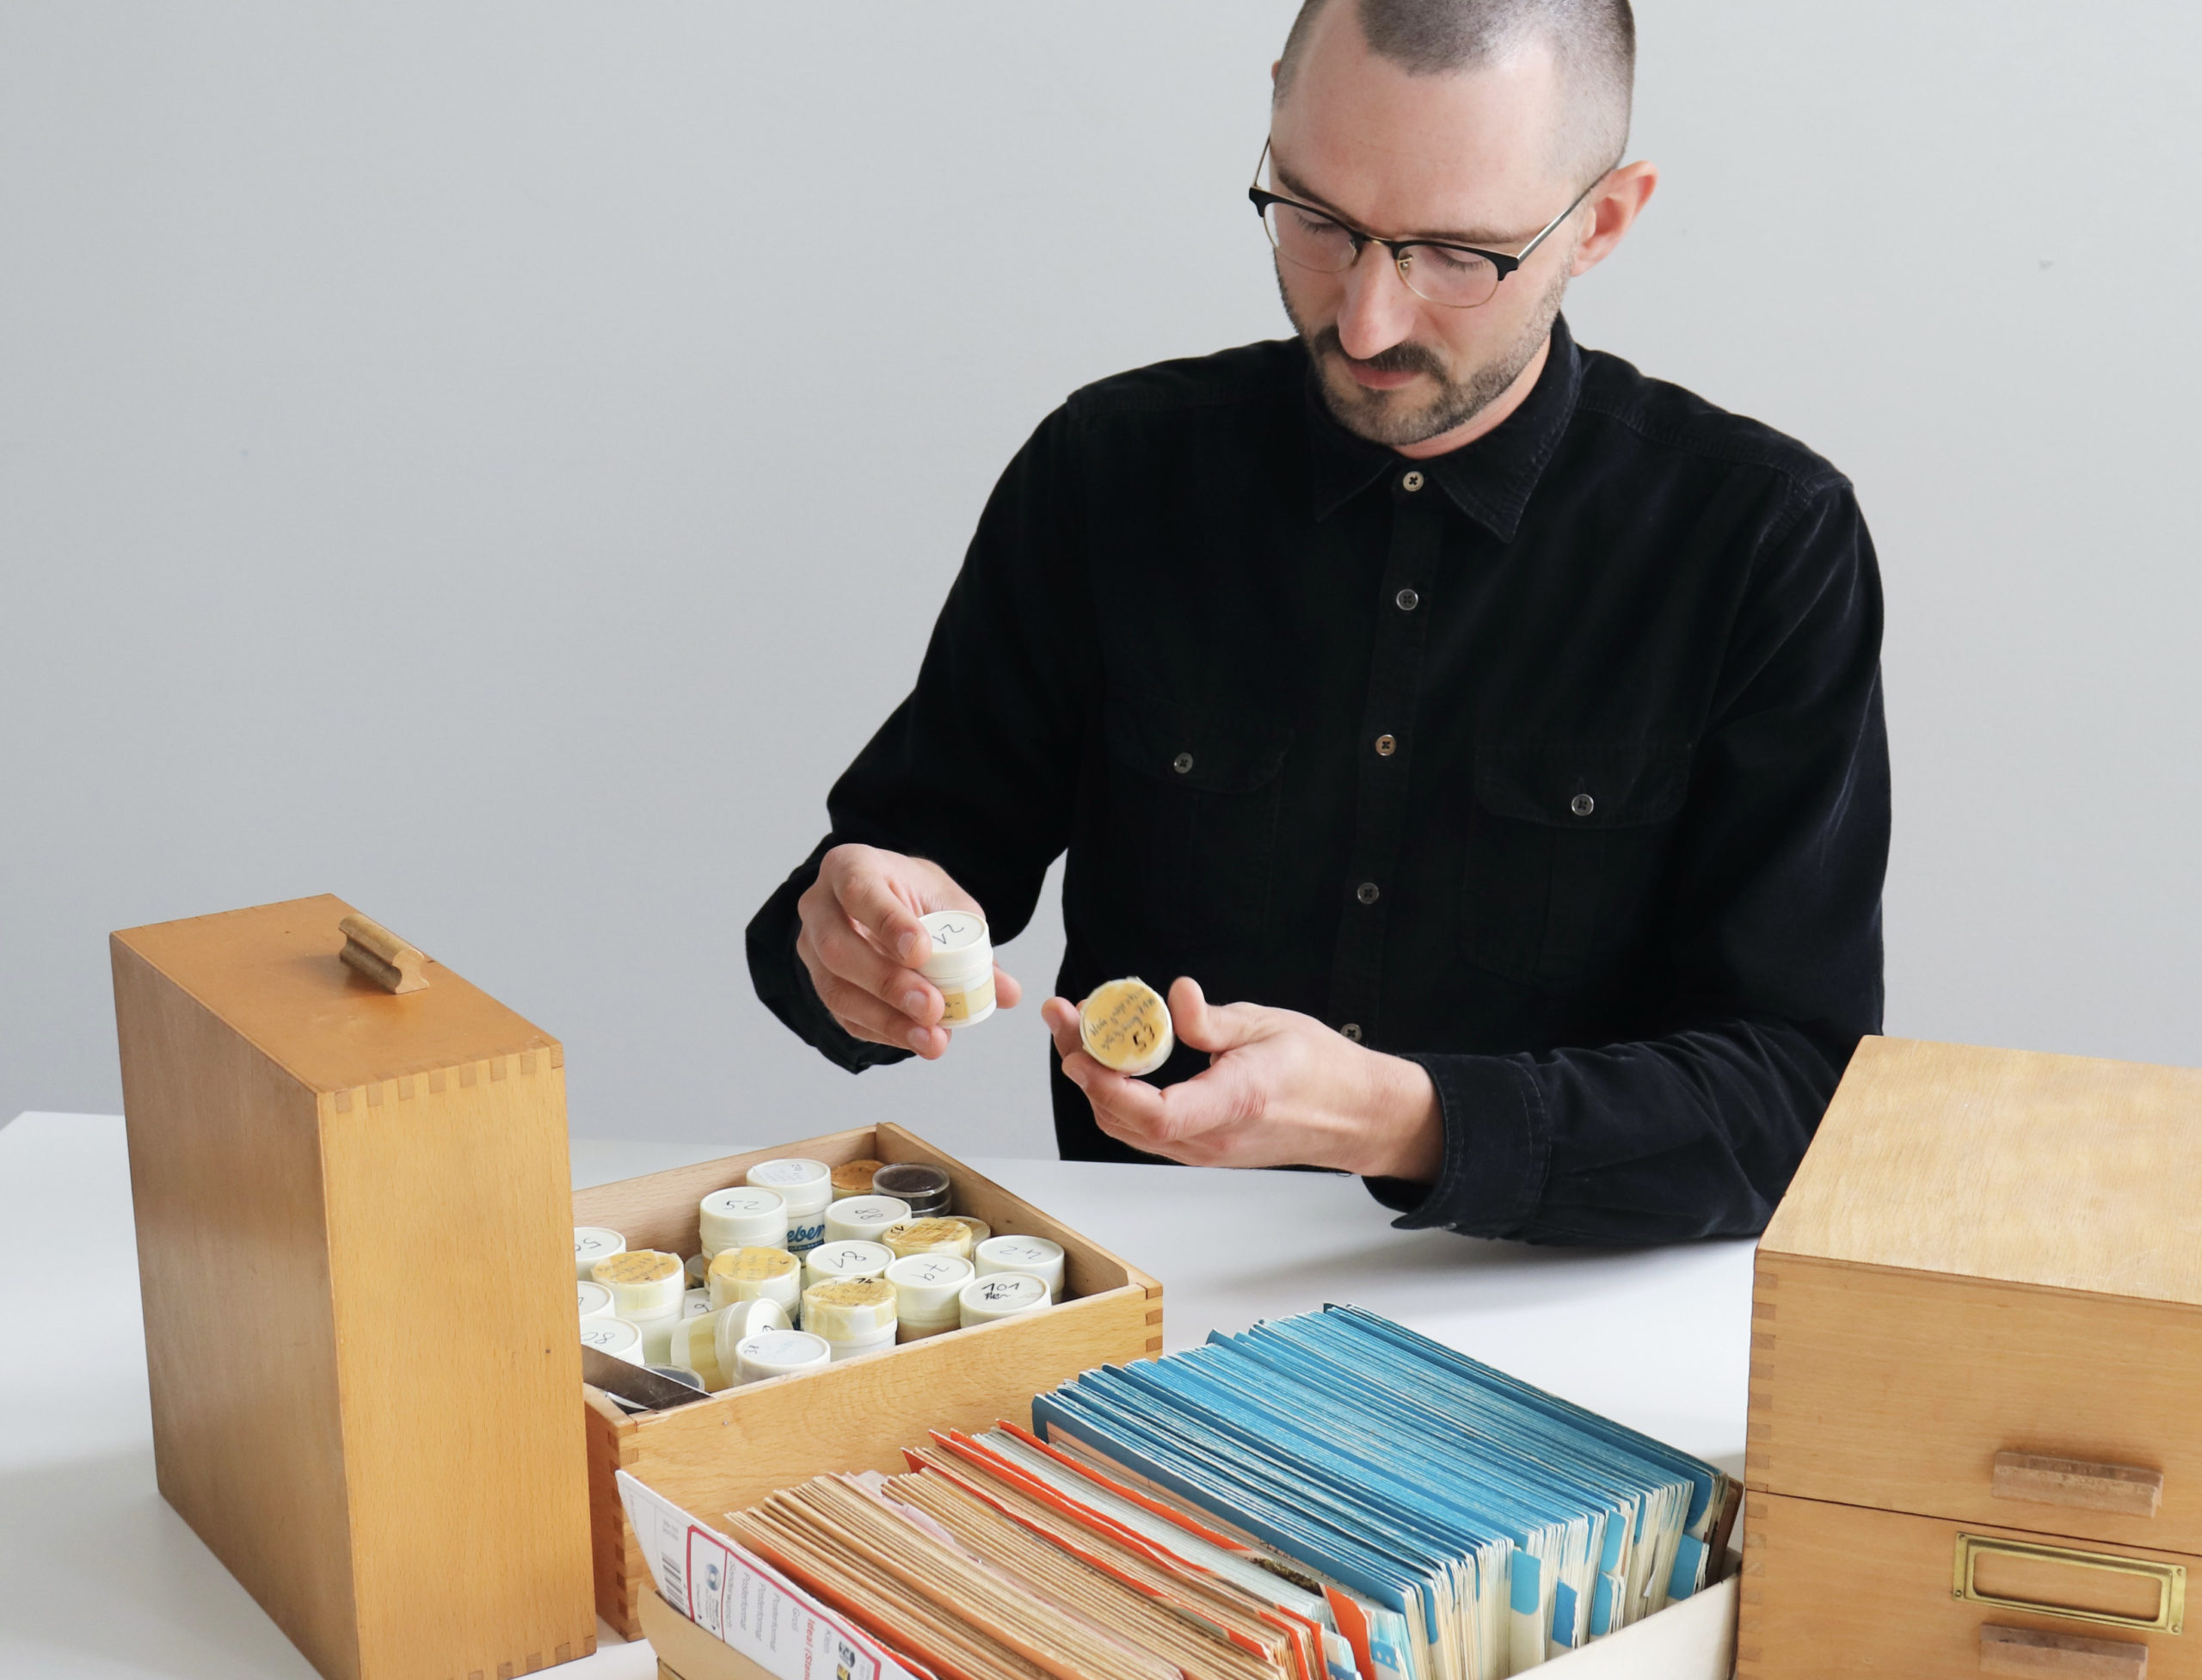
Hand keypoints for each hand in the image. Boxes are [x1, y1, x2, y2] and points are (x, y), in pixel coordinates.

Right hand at [795, 844, 1021, 1058]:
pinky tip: (916, 1040)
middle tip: (932, 1007)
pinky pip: (844, 1016)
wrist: (886, 902)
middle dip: (888, 983)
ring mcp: (812, 949)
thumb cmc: (915, 897)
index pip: (859, 891)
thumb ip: (973, 944)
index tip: (921, 952)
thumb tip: (1006, 992)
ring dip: (887, 1020)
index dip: (888, 923)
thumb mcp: (948, 904)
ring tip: (932, 1039)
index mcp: (850, 867)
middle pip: (839, 949)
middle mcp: (819, 906)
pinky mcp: (819, 984)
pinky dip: (883, 1032)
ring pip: (835, 990)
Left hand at [1040, 977, 1441, 1179]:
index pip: (1160, 1115)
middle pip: (1127, 1120)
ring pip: (1128, 1128)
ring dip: (1094, 1082)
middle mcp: (1214, 1137)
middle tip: (1065, 1018)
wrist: (1352, 1114)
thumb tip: (1179, 995)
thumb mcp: (1270, 1025)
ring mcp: (1204, 1149)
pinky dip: (1116, 1096)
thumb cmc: (1320, 1069)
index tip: (1081, 1051)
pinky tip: (1109, 1059)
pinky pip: (1143, 1130)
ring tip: (1078, 1032)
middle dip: (1084, 1068)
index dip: (1109, 1087)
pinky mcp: (1200, 1147)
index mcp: (1236, 1103)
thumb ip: (1214, 1020)